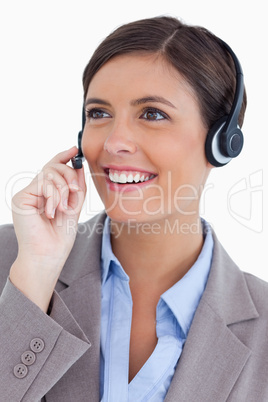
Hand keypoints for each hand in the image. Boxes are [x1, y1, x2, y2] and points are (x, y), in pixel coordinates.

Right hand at [10, 146, 85, 311]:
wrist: (48, 254)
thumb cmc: (60, 236)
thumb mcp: (74, 206)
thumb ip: (76, 187)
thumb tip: (80, 166)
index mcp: (46, 194)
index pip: (52, 169)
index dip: (63, 157)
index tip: (75, 150)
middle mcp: (34, 192)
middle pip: (53, 167)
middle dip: (69, 176)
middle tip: (76, 191)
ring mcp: (26, 194)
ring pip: (49, 173)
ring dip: (62, 190)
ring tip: (63, 208)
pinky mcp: (21, 198)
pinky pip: (43, 183)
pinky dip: (53, 195)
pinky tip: (51, 211)